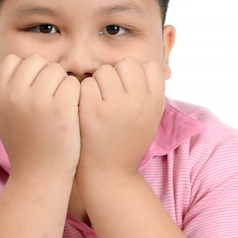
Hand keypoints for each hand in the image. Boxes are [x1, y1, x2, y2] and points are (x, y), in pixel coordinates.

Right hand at [0, 53, 80, 176]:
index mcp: (0, 95)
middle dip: (47, 74)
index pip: (13, 60)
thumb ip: (6, 91)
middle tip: (51, 98)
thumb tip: (6, 64)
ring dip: (63, 84)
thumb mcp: (5, 116)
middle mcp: (16, 95)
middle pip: (37, 61)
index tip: (34, 88)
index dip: (27, 70)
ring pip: (57, 70)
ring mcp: (38, 101)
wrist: (39, 176)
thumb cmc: (25, 145)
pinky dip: (76, 95)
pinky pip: (73, 84)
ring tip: (61, 106)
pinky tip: (72, 112)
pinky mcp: (61, 109)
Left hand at [77, 57, 164, 175]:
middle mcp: (139, 102)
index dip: (135, 75)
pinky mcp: (92, 110)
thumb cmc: (127, 141)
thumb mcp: (150, 118)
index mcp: (155, 102)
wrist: (109, 173)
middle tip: (109, 96)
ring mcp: (116, 106)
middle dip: (115, 75)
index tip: (128, 91)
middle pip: (125, 64)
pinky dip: (82, 93)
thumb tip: (154, 65)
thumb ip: (153, 93)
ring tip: (97, 103)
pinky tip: (85, 109)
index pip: (148, 66)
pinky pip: (86, 83)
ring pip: (104, 71)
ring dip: (97, 82)